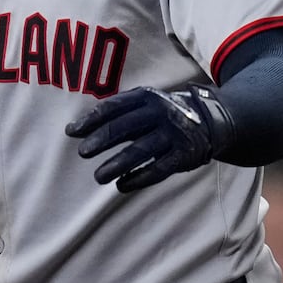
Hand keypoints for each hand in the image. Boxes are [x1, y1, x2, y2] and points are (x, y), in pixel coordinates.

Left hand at [66, 85, 233, 192]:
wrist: (211, 120)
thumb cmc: (162, 114)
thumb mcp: (142, 105)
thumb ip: (113, 116)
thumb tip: (74, 130)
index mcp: (146, 97)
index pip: (113, 107)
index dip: (91, 119)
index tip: (72, 132)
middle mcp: (160, 113)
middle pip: (125, 127)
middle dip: (102, 140)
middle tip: (82, 152)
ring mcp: (173, 134)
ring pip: (141, 151)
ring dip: (117, 164)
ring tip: (98, 176)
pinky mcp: (184, 155)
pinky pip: (158, 169)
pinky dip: (139, 178)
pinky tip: (121, 185)